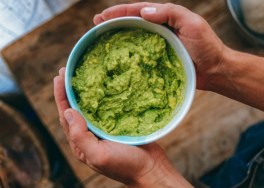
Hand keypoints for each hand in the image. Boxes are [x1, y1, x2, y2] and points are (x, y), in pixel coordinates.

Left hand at [53, 68, 192, 186]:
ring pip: (89, 107)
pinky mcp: (116, 124)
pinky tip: (101, 86)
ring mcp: (103, 130)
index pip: (66, 117)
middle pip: (75, 109)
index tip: (59, 77)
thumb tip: (68, 111)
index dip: (61, 96)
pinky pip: (104, 108)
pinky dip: (100, 96)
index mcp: (81, 143)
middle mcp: (89, 135)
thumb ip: (80, 136)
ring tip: (79, 75)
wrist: (150, 169)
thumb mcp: (99, 154)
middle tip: (65, 71)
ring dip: (82, 92)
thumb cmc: (126, 165)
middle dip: (68, 90)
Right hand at [93, 2, 225, 89]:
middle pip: (132, 24)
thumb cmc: (206, 46)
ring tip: (101, 40)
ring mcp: (158, 47)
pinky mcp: (158, 62)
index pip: (138, 11)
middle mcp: (159, 31)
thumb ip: (170, 13)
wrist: (215, 70)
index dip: (119, 12)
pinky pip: (140, 57)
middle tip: (96, 25)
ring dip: (118, 39)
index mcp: (165, 19)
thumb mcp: (192, 24)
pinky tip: (118, 60)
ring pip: (134, 40)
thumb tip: (144, 12)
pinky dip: (128, 57)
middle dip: (114, 23)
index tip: (102, 16)